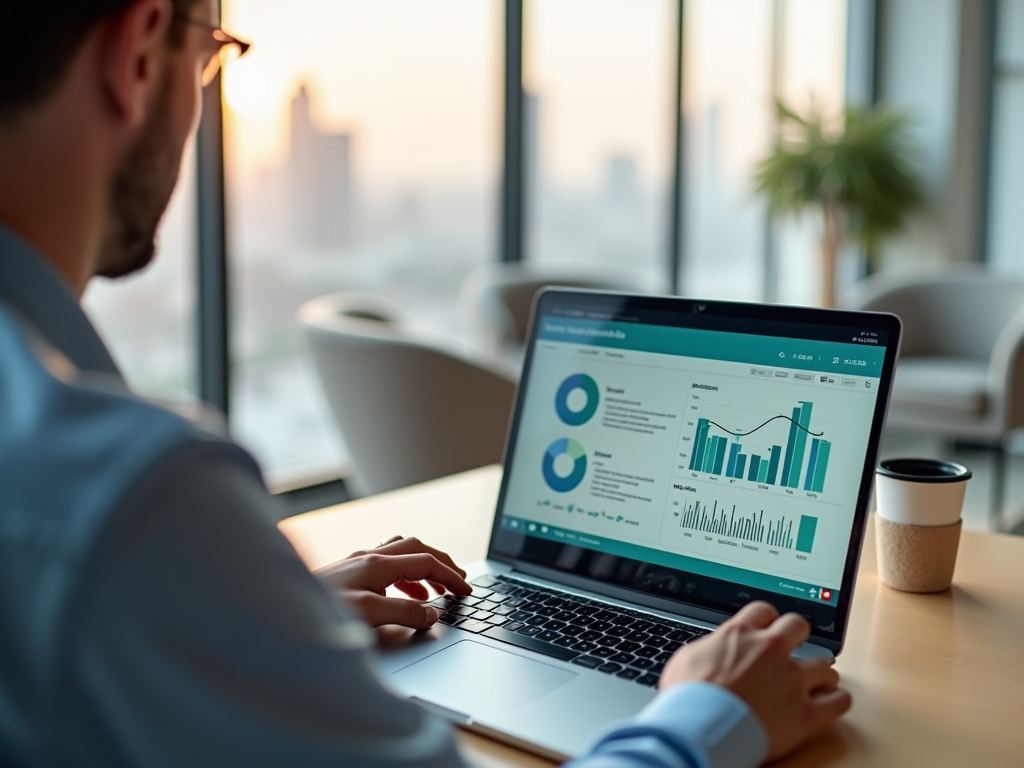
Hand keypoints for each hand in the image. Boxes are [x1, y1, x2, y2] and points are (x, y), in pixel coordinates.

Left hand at [314, 536, 471, 629]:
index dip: (451, 575)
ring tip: (436, 590)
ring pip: (402, 553)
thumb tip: (432, 613)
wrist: (283, 611)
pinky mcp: (348, 573)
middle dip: (442, 563)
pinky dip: (405, 575)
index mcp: (377, 563)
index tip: (467, 589)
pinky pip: (387, 564)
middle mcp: (368, 556)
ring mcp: (357, 562)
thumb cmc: (321, 613)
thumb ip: (405, 612)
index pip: (426, 562)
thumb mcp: (369, 615)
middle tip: (459, 581)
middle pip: (417, 548)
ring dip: (423, 567)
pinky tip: (404, 594)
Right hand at [659, 601, 851, 760]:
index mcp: (741, 634)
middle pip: (798, 626)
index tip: (766, 629)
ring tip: (813, 681)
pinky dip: (836, 700)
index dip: (766, 620)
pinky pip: (839, 701)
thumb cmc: (688, 697)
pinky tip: (830, 702)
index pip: (764, 611)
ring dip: (819, 671)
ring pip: (824, 664)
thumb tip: (713, 649)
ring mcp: (792, 681)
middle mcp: (771, 650)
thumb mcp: (686, 658)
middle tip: (792, 649)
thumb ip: (710, 648)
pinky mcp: (806, 713)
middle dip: (797, 636)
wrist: (699, 728)